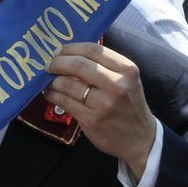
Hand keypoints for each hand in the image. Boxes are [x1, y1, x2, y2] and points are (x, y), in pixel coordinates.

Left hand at [45, 43, 157, 176]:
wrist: (139, 138)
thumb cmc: (129, 105)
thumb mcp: (127, 80)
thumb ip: (105, 66)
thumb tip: (70, 54)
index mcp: (127, 69)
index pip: (93, 50)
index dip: (71, 48)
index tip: (59, 51)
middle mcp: (117, 84)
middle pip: (78, 65)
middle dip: (58, 62)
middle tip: (49, 64)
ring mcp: (104, 103)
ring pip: (68, 84)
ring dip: (52, 80)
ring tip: (48, 80)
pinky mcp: (91, 119)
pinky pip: (64, 101)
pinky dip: (52, 95)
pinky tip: (50, 93)